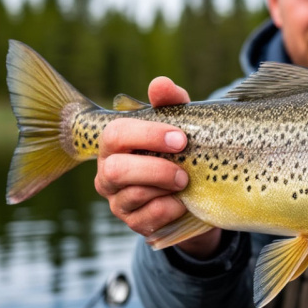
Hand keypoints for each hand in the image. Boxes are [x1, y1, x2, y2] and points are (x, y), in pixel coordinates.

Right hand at [94, 77, 220, 257]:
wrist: (198, 191)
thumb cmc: (181, 149)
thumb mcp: (181, 122)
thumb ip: (171, 102)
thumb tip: (160, 84)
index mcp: (116, 144)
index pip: (116, 134)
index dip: (148, 135)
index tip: (181, 139)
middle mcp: (109, 172)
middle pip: (116, 170)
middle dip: (155, 170)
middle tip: (184, 171)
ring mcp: (118, 200)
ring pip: (132, 196)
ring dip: (165, 190)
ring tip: (186, 184)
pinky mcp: (133, 223)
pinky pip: (146, 219)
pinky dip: (169, 210)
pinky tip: (182, 203)